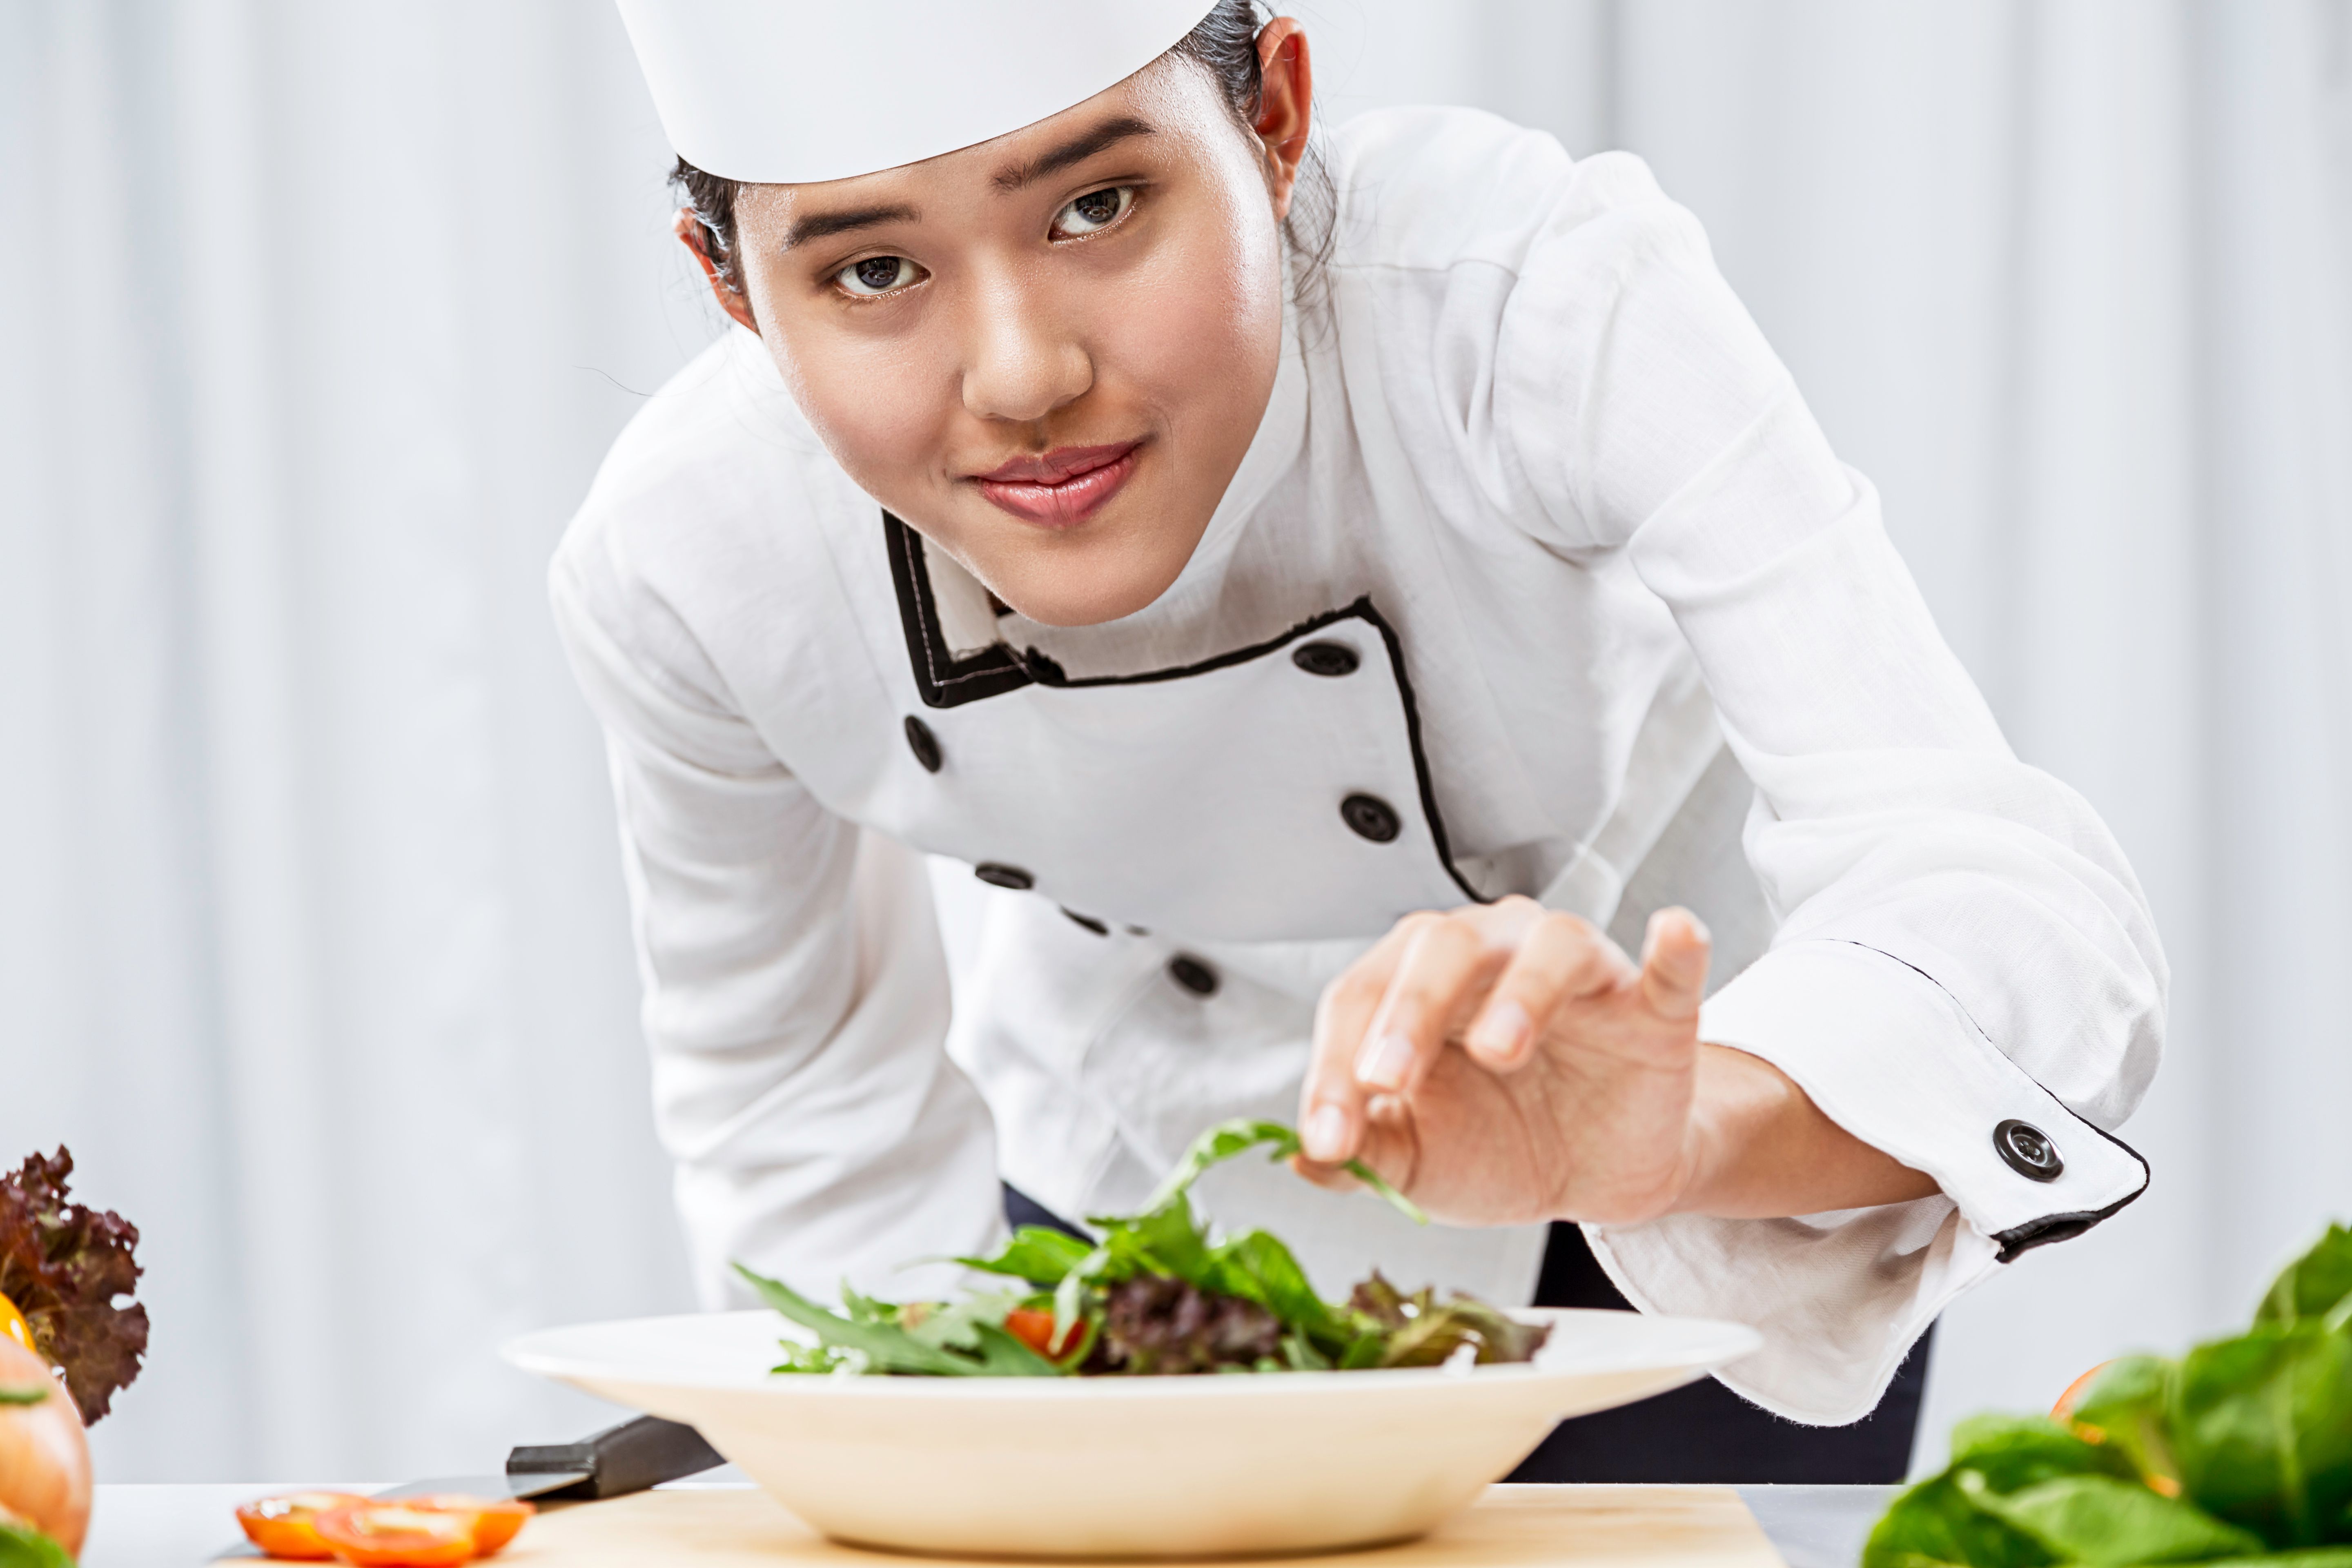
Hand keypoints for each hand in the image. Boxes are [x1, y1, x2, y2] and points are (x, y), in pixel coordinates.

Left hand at [1293, 897, 1937, 1224]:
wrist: (1591, 1177)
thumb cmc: (1495, 1145)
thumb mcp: (1419, 1161)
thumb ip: (1365, 1152)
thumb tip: (1301, 1158)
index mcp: (1417, 982)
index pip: (1361, 999)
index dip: (1334, 1066)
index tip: (1326, 1136)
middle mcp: (1494, 953)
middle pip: (1442, 947)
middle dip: (1408, 1012)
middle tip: (1385, 1079)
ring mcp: (1579, 973)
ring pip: (1550, 946)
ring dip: (1522, 991)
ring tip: (1499, 1050)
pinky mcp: (1655, 1007)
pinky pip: (1670, 966)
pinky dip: (1674, 948)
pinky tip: (1674, 933)